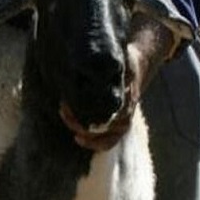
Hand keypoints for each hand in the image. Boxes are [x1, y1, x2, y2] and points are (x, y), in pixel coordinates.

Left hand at [63, 15, 167, 152]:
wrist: (137, 65)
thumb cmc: (125, 58)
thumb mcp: (122, 55)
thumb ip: (114, 61)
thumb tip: (99, 58)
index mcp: (127, 94)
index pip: (108, 112)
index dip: (86, 111)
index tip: (67, 104)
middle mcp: (127, 110)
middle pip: (104, 127)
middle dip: (80, 121)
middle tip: (63, 109)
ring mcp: (124, 120)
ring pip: (107, 137)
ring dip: (85, 134)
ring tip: (68, 121)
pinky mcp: (118, 125)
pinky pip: (109, 142)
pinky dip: (94, 144)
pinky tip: (77, 138)